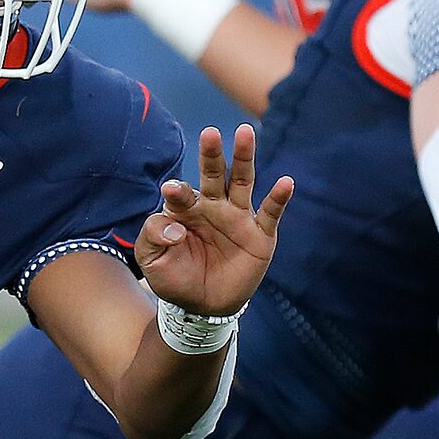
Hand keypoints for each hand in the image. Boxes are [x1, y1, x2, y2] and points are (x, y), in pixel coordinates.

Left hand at [133, 125, 290, 318]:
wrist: (202, 306)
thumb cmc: (175, 278)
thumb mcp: (152, 261)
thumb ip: (152, 236)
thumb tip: (173, 227)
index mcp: (185, 211)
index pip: (182, 194)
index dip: (178, 191)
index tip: (171, 189)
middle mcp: (213, 207)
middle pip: (214, 174)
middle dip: (212, 154)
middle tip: (209, 133)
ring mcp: (238, 217)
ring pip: (243, 181)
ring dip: (244, 157)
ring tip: (245, 132)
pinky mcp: (259, 234)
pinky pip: (271, 212)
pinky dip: (279, 197)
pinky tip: (286, 181)